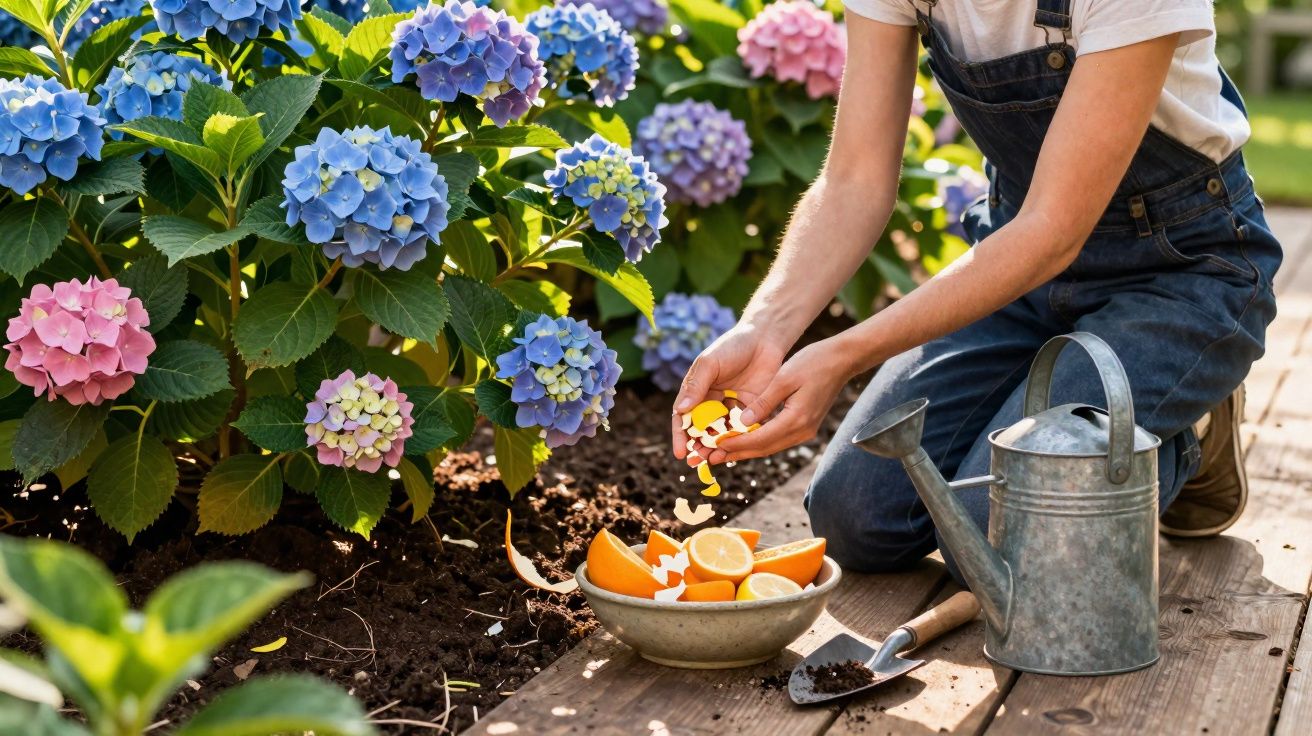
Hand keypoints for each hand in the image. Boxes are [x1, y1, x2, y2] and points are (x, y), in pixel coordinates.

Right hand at [671, 324, 788, 464]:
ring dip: (717, 448)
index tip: (681, 452)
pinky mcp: (752, 410)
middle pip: (701, 430)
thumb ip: (696, 385)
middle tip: (697, 463)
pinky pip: (744, 429)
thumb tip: (680, 411)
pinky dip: (739, 441)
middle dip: (697, 447)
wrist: (765, 338)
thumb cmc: (732, 345)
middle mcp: (712, 401)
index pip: (684, 417)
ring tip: (714, 461)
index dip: (681, 436)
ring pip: (722, 433)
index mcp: (697, 391)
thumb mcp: (709, 363)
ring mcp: (732, 407)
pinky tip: (737, 451)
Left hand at [716, 338, 855, 461]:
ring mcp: (805, 430)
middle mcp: (802, 430)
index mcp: (796, 419)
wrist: (842, 360)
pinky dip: (759, 441)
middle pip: (764, 448)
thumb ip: (764, 403)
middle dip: (738, 453)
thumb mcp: (784, 378)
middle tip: (712, 457)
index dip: (737, 443)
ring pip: (770, 446)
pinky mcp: (805, 425)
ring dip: (747, 450)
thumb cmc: (814, 362)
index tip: (715, 445)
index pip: (760, 439)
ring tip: (723, 452)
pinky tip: (744, 439)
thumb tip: (743, 423)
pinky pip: (777, 438)